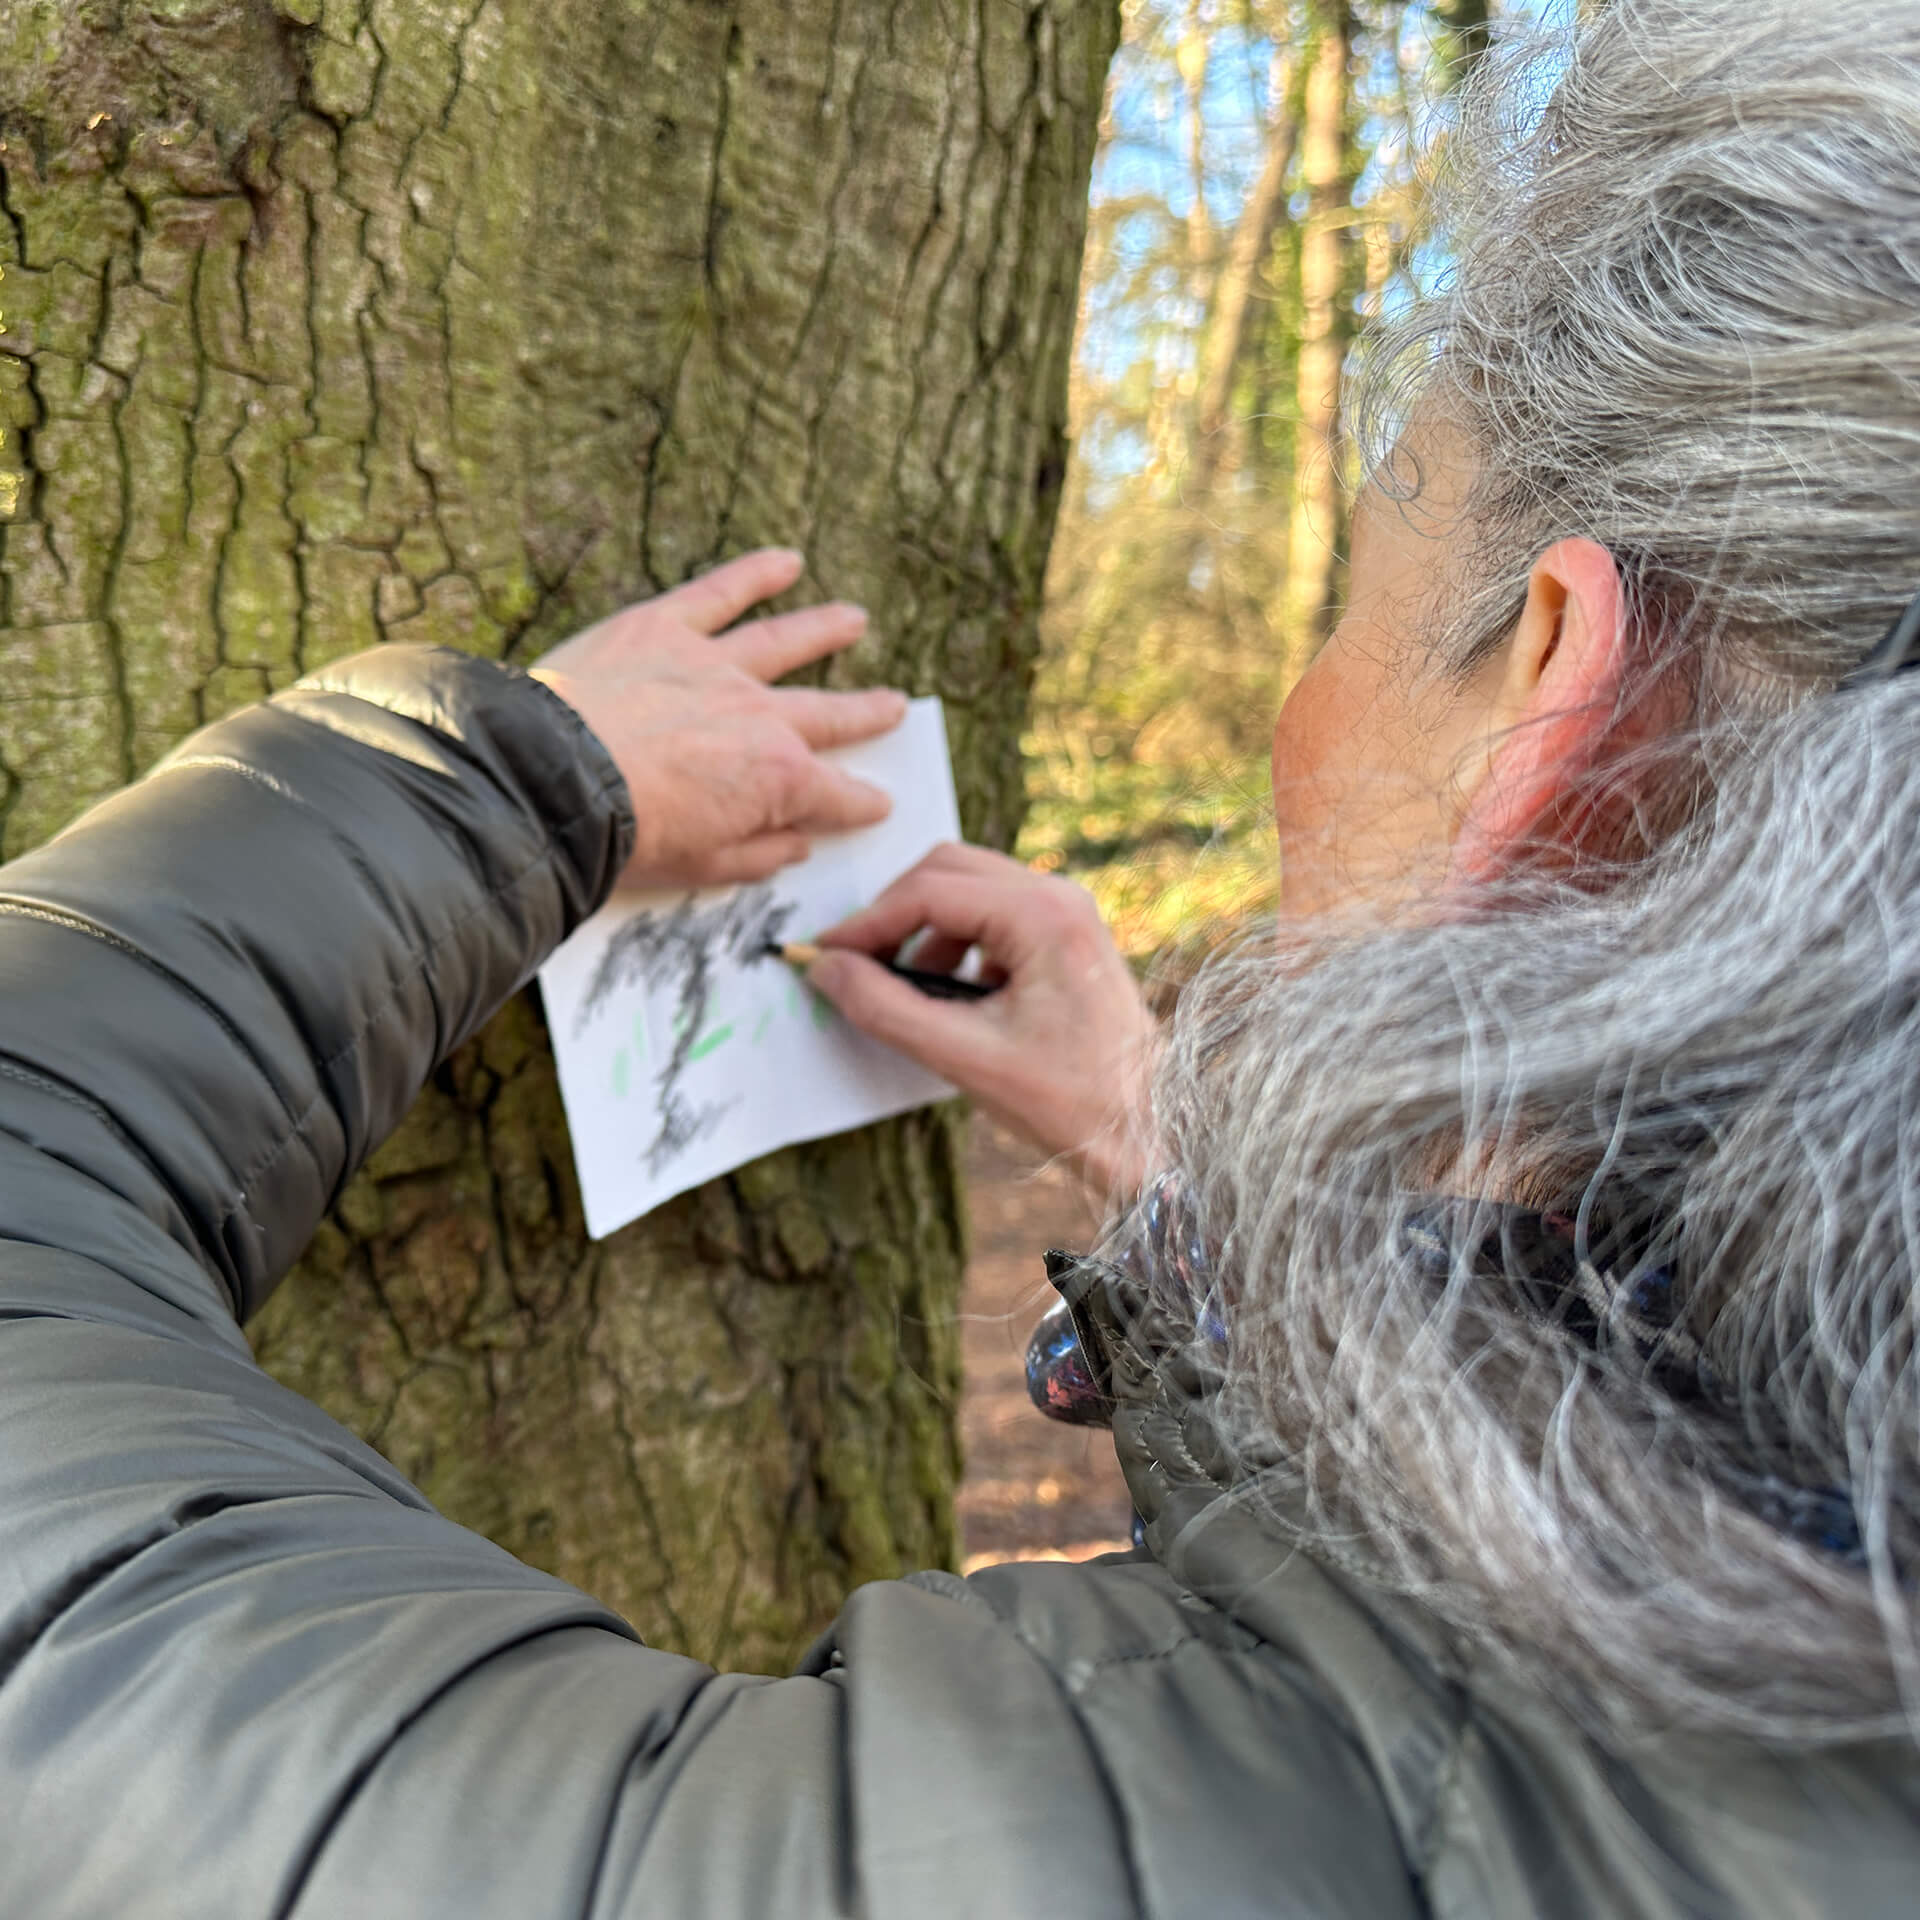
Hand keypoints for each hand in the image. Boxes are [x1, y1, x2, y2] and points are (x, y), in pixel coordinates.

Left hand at [531, 549, 908, 888]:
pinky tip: (786, 561)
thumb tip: (795, 844)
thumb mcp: (698, 869)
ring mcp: (714, 666)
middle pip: (828, 714)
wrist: (551, 784)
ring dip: (825, 630)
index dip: (861, 802)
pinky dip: (754, 573)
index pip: (838, 794)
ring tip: (854, 618)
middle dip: (866, 714)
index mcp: (778, 780)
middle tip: (895, 706)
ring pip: (784, 642)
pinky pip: (718, 594)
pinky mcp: (662, 628)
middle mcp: (761, 715)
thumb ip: (756, 855)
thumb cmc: (620, 838)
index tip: (878, 804)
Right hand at [807, 844, 1160, 1197]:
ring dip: (925, 930)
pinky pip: (993, 913)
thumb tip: (826, 970)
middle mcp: (1059, 896)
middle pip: (946, 870)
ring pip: (968, 888)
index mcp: (1042, 915)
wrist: (1146, 1129)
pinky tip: (950, 997)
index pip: (928, 891)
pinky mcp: (1066, 933)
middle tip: (855, 965)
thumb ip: (886, 1009)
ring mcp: (1067, 911)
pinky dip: (956, 942)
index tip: (824, 955)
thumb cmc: (1071, 1100)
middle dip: (894, 914)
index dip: (868, 923)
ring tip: (905, 991)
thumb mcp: (964, 1057)